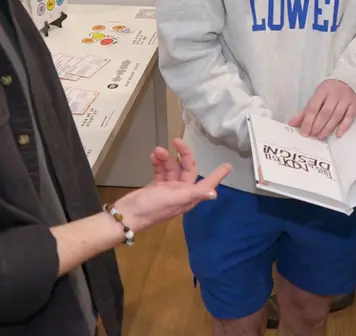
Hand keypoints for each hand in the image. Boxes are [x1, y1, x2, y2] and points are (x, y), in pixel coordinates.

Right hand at [114, 139, 230, 232]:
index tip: (227, 166)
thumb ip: (194, 194)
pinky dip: (158, 163)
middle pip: (187, 170)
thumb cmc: (152, 207)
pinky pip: (161, 171)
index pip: (206, 184)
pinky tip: (153, 156)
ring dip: (166, 158)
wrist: (127, 215)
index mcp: (188, 197)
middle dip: (183, 155)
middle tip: (176, 141)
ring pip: (172, 168)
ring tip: (157, 151)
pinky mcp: (156, 187)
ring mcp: (168, 189)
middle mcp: (181, 192)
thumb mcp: (174, 199)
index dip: (217, 175)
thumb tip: (214, 194)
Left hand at [289, 79, 355, 139]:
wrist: (347, 80)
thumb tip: (292, 123)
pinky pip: (349, 117)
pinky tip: (337, 134)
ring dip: (328, 128)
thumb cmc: (329, 91)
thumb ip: (305, 111)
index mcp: (322, 91)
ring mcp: (345, 99)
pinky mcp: (354, 104)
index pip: (313, 108)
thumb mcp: (316, 97)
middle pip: (325, 113)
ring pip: (336, 116)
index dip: (308, 121)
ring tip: (321, 136)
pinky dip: (344, 126)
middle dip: (317, 126)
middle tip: (313, 135)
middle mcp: (334, 94)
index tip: (304, 132)